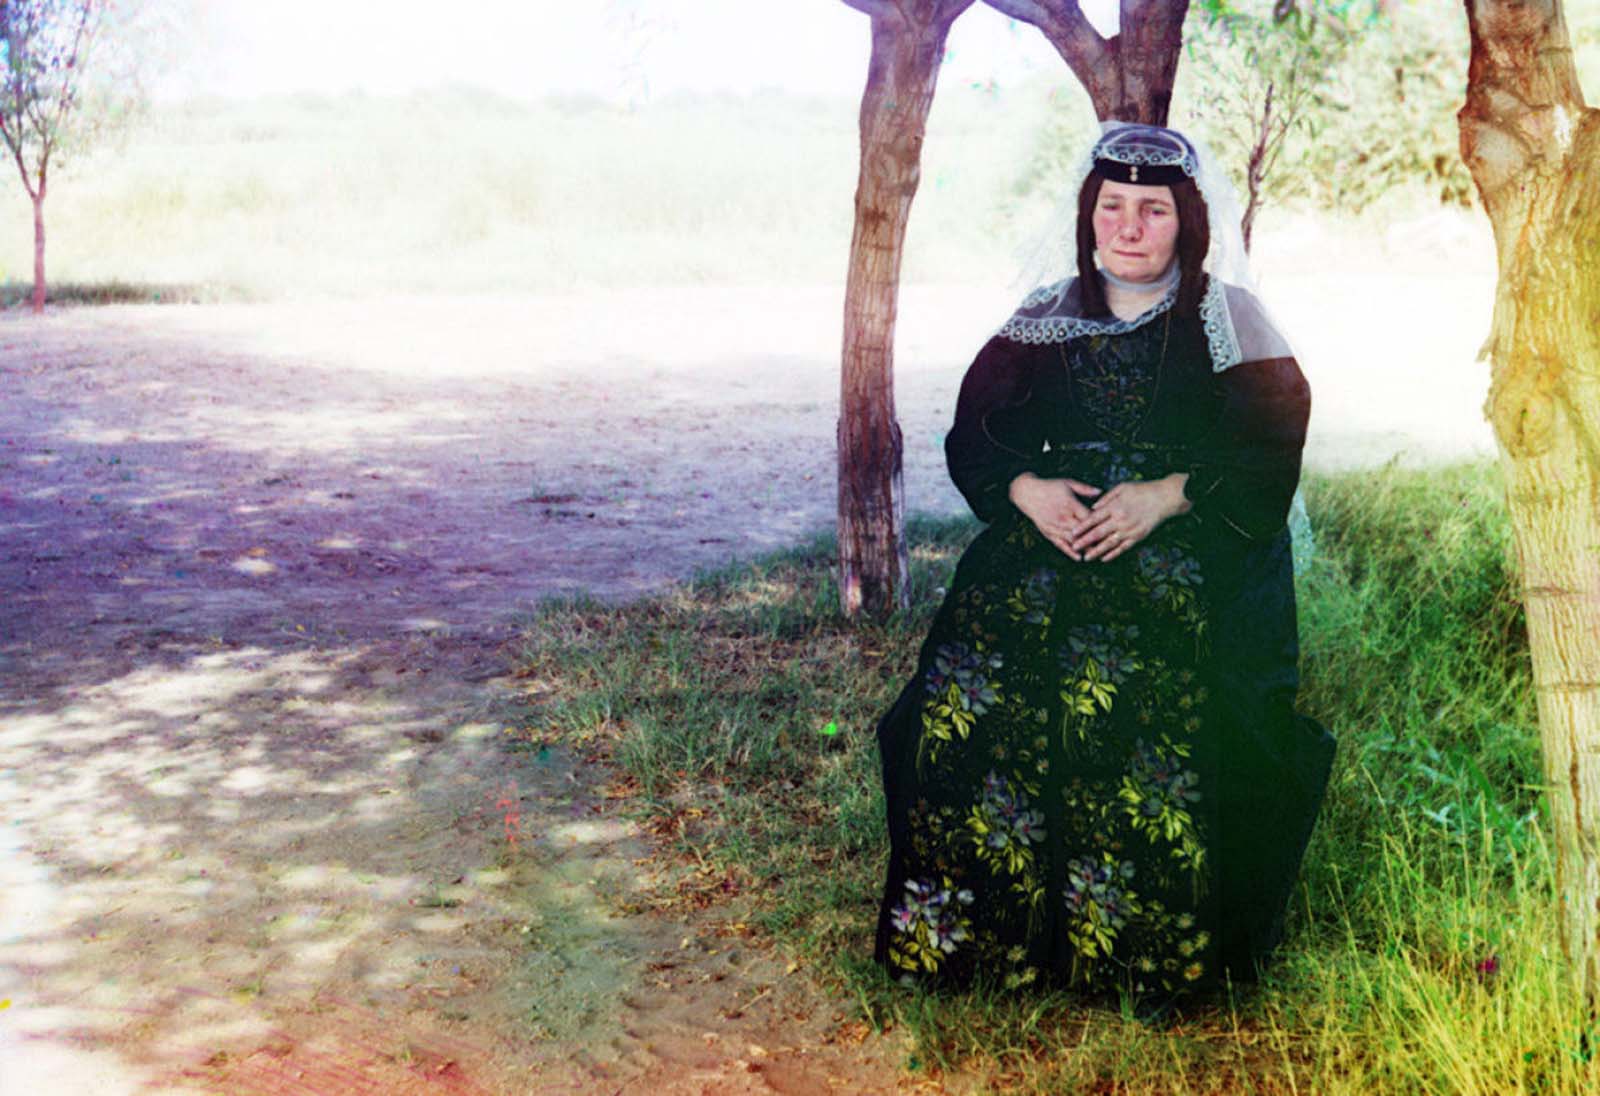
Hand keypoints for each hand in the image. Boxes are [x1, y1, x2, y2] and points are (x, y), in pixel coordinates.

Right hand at [1009, 473, 1102, 561]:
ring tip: (1097, 554)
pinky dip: (1069, 552)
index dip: (1100, 523)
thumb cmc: (1050, 487)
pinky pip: (1060, 545)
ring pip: (1073, 540)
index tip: (1111, 528)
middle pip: (1083, 532)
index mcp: (1070, 504)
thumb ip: (1085, 489)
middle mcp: (1063, 517)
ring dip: (1084, 548)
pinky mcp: (1048, 533)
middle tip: (1108, 545)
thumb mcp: (1068, 483)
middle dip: (1095, 539)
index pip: (1089, 517)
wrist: (1027, 493)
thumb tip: (1101, 491)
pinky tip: (1078, 558)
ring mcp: (1055, 526)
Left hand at [1071, 474, 1190, 562]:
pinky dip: (1113, 554)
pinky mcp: (1138, 537)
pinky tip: (1104, 558)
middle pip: (1098, 533)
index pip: (1094, 518)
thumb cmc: (1143, 490)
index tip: (1072, 532)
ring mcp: (1129, 530)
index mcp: (1115, 506)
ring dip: (1096, 551)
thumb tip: (1093, 507)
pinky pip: (1123, 548)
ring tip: (1086, 557)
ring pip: (1109, 543)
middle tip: (1073, 547)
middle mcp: (1120, 520)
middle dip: (1084, 541)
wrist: (1166, 498)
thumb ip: (1106, 497)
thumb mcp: (1123, 487)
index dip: (1082, 526)